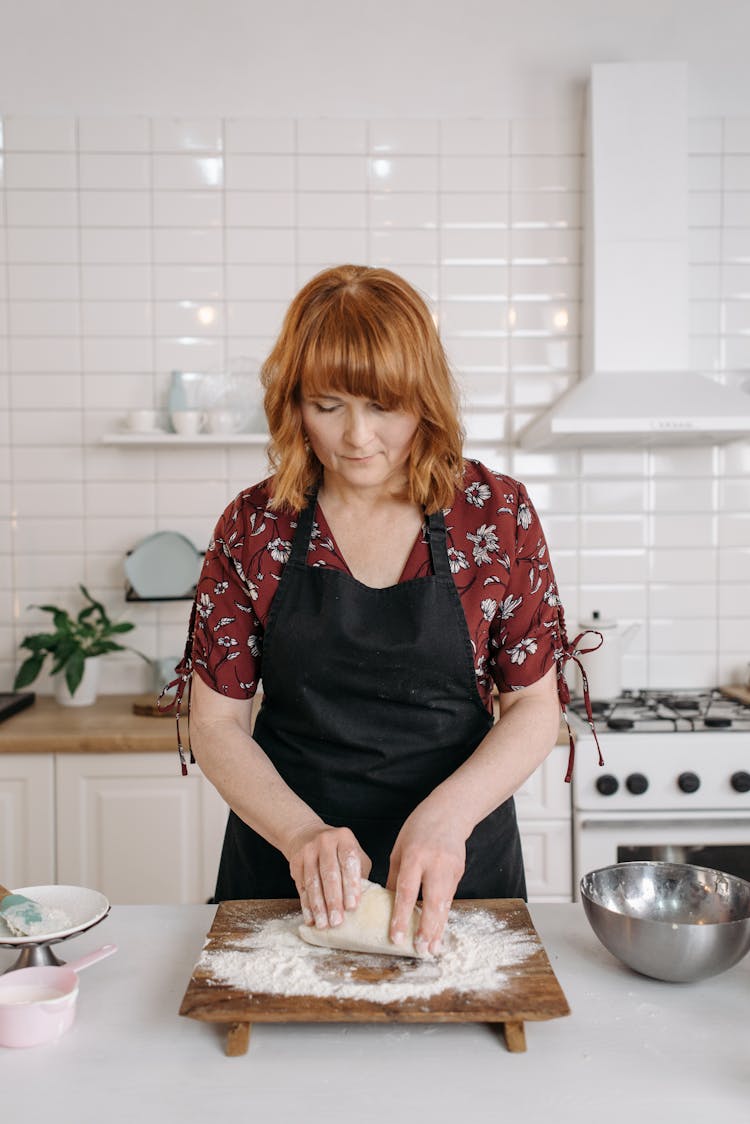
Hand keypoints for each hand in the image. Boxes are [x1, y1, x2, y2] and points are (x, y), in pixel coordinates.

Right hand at [287, 822, 370, 929]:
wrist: (308, 835)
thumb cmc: (338, 851)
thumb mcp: (354, 855)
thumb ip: (360, 874)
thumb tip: (366, 903)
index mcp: (344, 838)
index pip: (348, 861)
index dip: (350, 885)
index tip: (352, 906)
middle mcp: (325, 841)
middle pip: (329, 874)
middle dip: (333, 900)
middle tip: (337, 921)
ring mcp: (308, 850)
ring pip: (313, 882)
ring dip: (318, 906)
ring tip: (324, 924)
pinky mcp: (295, 861)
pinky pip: (301, 887)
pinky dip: (306, 905)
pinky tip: (311, 918)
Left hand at [386, 805, 466, 956]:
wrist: (450, 812)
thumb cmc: (419, 829)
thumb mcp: (400, 848)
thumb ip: (396, 877)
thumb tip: (389, 904)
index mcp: (415, 856)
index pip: (407, 891)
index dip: (402, 916)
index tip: (397, 937)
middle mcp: (435, 864)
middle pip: (432, 901)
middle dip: (427, 928)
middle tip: (422, 950)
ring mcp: (450, 869)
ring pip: (445, 904)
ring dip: (439, 928)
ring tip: (433, 949)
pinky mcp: (459, 873)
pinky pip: (450, 898)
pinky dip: (444, 916)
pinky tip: (439, 931)